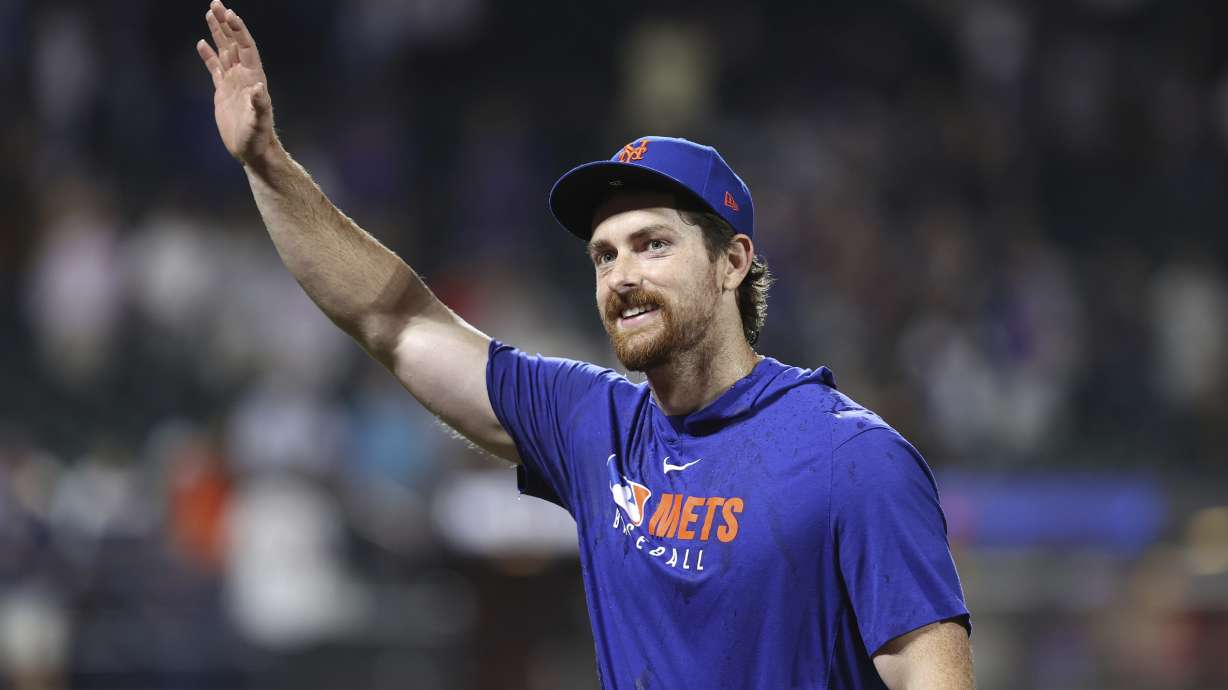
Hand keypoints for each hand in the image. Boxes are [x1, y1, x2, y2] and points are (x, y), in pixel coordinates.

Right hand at [196, 1, 275, 165]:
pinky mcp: (223, 91)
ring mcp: (233, 82)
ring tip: (210, 13)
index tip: (229, 14)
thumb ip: (260, 105)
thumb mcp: (259, 122)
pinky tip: (201, 43)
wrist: (251, 150)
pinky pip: (215, 68)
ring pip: (224, 51)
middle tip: (216, 3)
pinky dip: (208, 55)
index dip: (238, 30)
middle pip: (234, 43)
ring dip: (218, 32)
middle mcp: (244, 76)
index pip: (246, 47)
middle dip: (225, 23)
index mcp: (254, 78)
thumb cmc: (258, 137)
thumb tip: (259, 89)